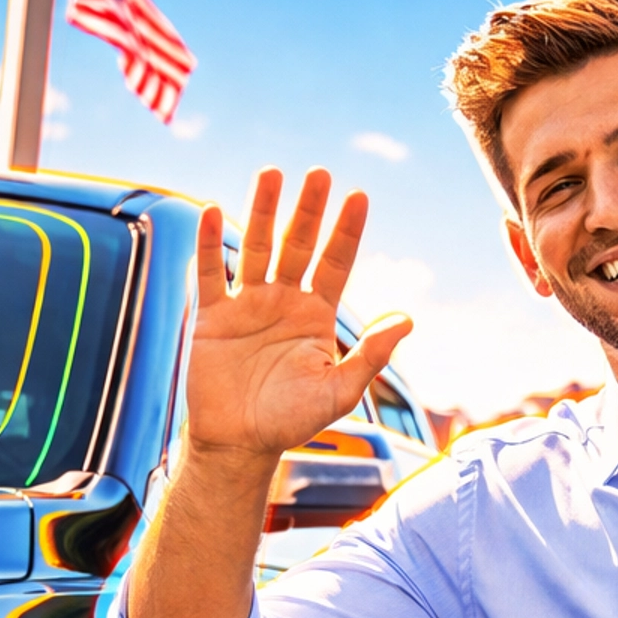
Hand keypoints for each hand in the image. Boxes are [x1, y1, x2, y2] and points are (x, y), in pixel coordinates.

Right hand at [186, 168, 412, 468]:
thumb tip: (408, 319)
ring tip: (271, 174)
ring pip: (257, 247)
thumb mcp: (339, 392)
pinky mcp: (212, 316)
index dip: (347, 231)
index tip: (359, 196)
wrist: (239, 444)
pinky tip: (215, 211)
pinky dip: (209, 243)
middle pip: (298, 244)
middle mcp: (284, 301)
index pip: (336, 262)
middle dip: (308, 210)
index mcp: (316, 315)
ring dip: (263, 211)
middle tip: (319, 173)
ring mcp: (247, 304)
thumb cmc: (291, 422)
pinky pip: (210, 273)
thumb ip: (371, 355)